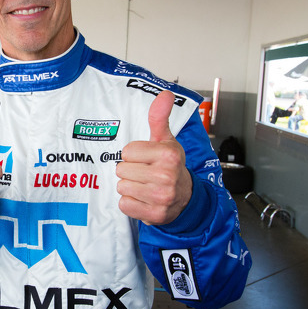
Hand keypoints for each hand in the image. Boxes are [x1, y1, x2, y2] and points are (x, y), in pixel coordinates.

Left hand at [116, 91, 192, 224]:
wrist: (186, 197)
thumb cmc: (171, 165)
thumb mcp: (166, 140)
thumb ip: (159, 117)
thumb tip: (165, 94)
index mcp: (168, 155)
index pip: (127, 151)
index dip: (134, 155)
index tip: (147, 159)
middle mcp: (166, 176)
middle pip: (121, 170)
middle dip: (131, 171)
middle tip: (146, 173)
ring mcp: (161, 197)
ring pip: (122, 187)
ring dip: (130, 187)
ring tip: (145, 186)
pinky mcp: (154, 214)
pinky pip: (124, 205)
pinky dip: (131, 203)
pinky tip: (144, 199)